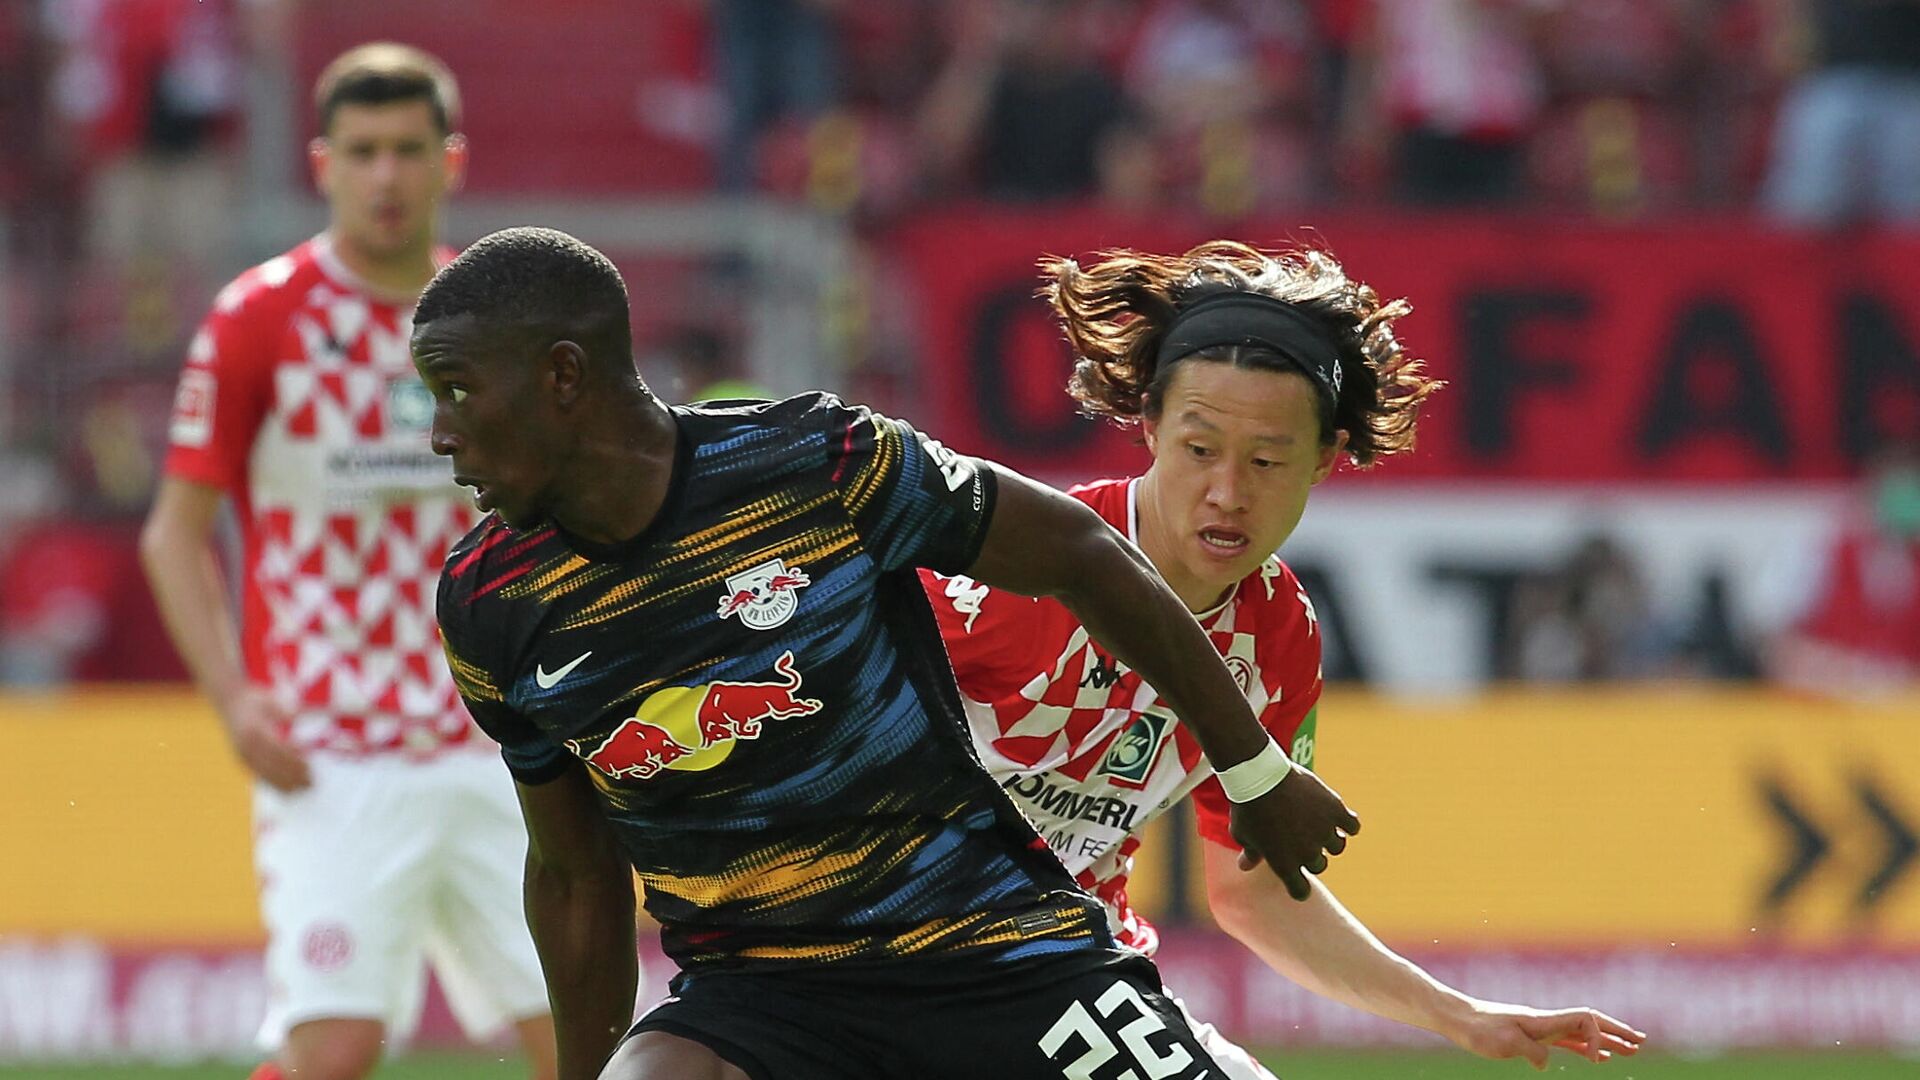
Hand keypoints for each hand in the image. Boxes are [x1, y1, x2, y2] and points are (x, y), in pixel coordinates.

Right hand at [218, 685, 310, 791]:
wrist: (229, 703)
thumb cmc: (256, 700)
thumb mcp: (270, 699)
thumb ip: (284, 710)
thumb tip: (297, 718)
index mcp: (254, 730)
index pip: (277, 749)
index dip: (293, 760)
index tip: (309, 767)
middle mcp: (246, 746)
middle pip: (272, 766)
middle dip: (292, 776)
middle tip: (312, 783)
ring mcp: (242, 755)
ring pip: (265, 775)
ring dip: (284, 784)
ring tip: (304, 789)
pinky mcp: (241, 761)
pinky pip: (259, 776)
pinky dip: (274, 784)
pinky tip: (289, 790)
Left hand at [1227, 764, 1358, 899]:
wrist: (1260, 777)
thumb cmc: (1248, 807)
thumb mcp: (1243, 833)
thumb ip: (1250, 852)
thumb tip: (1245, 866)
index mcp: (1285, 865)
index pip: (1300, 891)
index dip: (1298, 886)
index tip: (1296, 877)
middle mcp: (1308, 853)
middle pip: (1318, 865)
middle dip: (1310, 854)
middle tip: (1300, 836)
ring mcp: (1323, 832)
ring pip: (1337, 846)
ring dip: (1329, 838)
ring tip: (1317, 823)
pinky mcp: (1335, 811)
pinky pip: (1352, 826)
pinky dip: (1348, 824)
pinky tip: (1339, 817)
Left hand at [1445, 999, 1647, 1070]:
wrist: (1458, 1018)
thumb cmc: (1479, 1029)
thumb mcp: (1504, 1043)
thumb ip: (1530, 1052)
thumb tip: (1547, 1064)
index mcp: (1544, 1021)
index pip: (1584, 1019)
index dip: (1598, 1036)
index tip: (1595, 1060)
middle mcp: (1548, 1022)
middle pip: (1591, 1022)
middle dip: (1617, 1031)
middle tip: (1641, 1042)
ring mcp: (1542, 1029)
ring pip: (1583, 1033)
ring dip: (1607, 1040)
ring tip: (1630, 1051)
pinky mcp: (1534, 1037)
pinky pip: (1569, 1042)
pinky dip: (1587, 1049)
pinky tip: (1596, 1059)